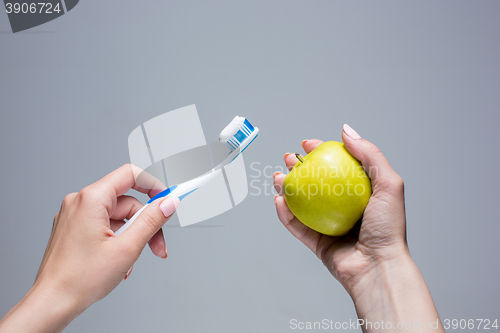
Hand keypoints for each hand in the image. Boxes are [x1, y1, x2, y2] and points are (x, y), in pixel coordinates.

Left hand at [0, 164, 179, 332]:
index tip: (168, 199)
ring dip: (132, 238)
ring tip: (132, 261)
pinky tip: (120, 262)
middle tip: (157, 247)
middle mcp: (80, 203)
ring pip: (118, 218)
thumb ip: (152, 221)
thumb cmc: (79, 279)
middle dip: (146, 225)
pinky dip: (118, 241)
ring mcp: (75, 216)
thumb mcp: (127, 248)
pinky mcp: (75, 229)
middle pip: (127, 203)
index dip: (153, 185)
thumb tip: (169, 202)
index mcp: (90, 200)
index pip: (130, 175)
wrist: (53, 302)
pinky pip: (106, 227)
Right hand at [273, 125, 442, 331]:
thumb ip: (370, 154)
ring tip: (278, 177)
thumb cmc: (388, 228)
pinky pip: (296, 226)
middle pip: (315, 182)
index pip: (336, 166)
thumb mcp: (389, 184)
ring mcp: (328, 225)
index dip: (321, 152)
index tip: (308, 144)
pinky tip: (279, 200)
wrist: (378, 267)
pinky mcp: (317, 242)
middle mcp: (343, 208)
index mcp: (360, 193)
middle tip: (289, 158)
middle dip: (298, 167)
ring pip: (301, 203)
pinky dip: (284, 213)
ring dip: (286, 188)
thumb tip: (346, 130)